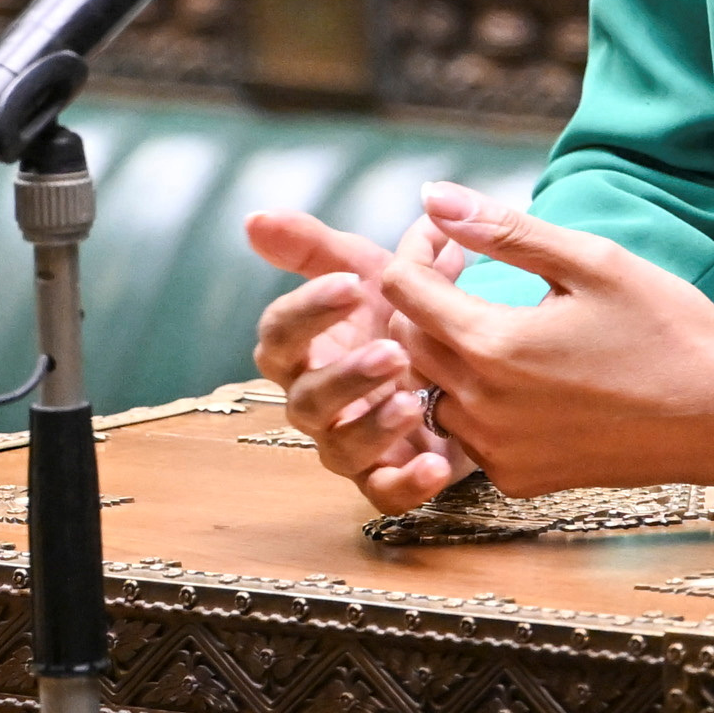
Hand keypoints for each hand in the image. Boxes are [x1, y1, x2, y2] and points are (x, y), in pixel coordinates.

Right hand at [245, 205, 478, 511]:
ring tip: (414, 399)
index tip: (351, 284)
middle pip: (305, 399)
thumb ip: (318, 247)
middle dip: (345, 376)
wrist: (459, 366)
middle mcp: (315, 401)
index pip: (280, 334)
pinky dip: (407, 483)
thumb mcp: (366, 271)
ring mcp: (346, 444)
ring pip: (340, 448)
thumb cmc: (396, 316)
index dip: (308, 311)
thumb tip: (255, 218)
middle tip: (391, 350)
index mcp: (302, 350)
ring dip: (374, 426)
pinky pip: (383, 494)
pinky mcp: (385, 478)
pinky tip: (437, 461)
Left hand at [364, 186, 713, 494]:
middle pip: (406, 343)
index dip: (415, 252)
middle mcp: (482, 408)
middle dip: (424, 299)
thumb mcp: (590, 261)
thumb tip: (433, 196)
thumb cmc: (668, 329)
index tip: (447, 239)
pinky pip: (466, 434)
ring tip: (492, 320)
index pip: (401, 291)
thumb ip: (503, 230)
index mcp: (493, 347)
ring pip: (430, 391)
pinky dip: (475, 400)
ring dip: (445, 352)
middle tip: (465, 269)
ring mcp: (499, 452)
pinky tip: (518, 375)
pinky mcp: (519, 479)